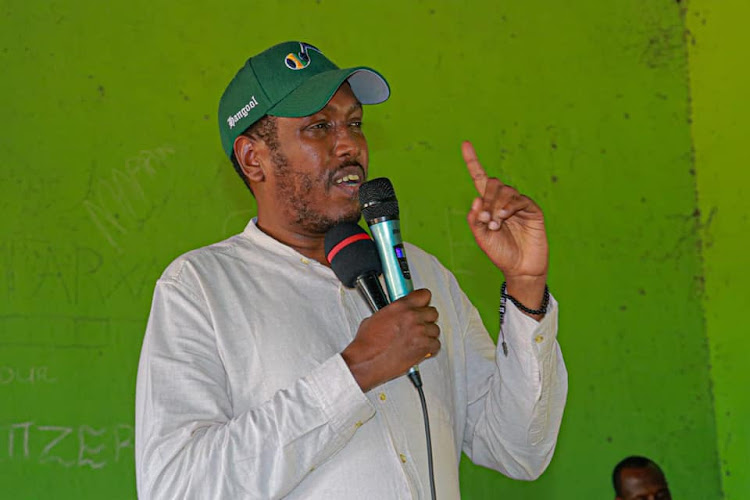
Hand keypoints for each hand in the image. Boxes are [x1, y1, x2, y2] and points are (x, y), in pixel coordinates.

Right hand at [341, 289, 439, 391]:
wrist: (366, 361)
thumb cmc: (367, 344)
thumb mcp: (375, 318)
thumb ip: (392, 312)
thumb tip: (396, 314)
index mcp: (400, 306)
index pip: (424, 295)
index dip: (423, 301)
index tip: (422, 304)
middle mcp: (412, 317)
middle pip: (433, 312)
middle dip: (427, 319)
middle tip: (420, 324)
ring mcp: (419, 332)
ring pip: (436, 329)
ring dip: (429, 334)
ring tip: (418, 339)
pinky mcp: (423, 347)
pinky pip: (436, 345)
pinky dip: (430, 348)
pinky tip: (422, 349)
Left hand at [463, 141, 548, 311]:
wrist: (520, 269)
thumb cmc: (500, 253)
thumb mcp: (481, 238)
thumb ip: (475, 220)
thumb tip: (476, 199)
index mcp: (489, 205)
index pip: (480, 179)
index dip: (473, 161)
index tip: (465, 144)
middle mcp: (503, 201)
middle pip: (492, 183)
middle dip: (486, 198)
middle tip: (485, 219)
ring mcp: (519, 204)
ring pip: (505, 190)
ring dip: (496, 206)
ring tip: (495, 225)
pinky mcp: (532, 210)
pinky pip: (519, 200)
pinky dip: (508, 207)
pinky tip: (503, 218)